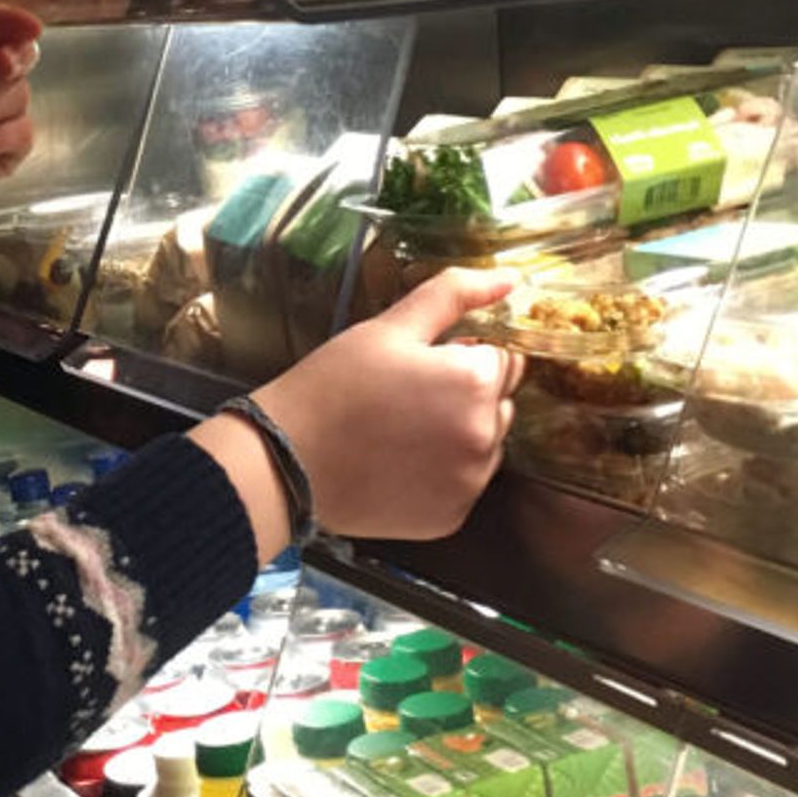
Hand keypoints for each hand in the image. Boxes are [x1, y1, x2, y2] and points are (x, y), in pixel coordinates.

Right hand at [245, 268, 523, 543]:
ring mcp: (469, 483)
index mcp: (474, 383)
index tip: (422, 364)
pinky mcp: (451, 516)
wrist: (288, 460)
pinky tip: (399, 463)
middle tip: (406, 397)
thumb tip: (509, 279)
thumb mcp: (389, 328)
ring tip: (401, 431)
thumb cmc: (334, 386)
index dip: (464, 355)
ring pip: (484, 444)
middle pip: (498, 403)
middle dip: (466, 394)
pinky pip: (463, 483)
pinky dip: (442, 473)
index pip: (503, 358)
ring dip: (458, 433)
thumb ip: (453, 295)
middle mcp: (484, 437)